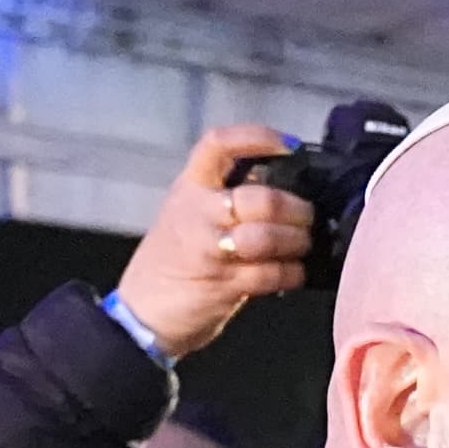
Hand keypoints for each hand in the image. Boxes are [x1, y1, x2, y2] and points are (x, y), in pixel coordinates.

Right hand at [113, 123, 314, 365]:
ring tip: (302, 244)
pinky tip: (294, 272)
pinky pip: (270, 274)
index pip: (218, 144)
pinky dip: (291, 272)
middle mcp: (197, 212)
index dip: (257, 137)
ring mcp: (208, 249)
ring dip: (296, 241)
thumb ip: (227, 198)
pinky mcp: (223, 284)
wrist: (141, 310)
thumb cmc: (174, 259)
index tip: (289, 145)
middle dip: (295, 209)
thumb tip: (283, 189)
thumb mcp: (190, 213)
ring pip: (266, 236)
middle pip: (259, 198)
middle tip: (307, 216)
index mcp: (190, 187)